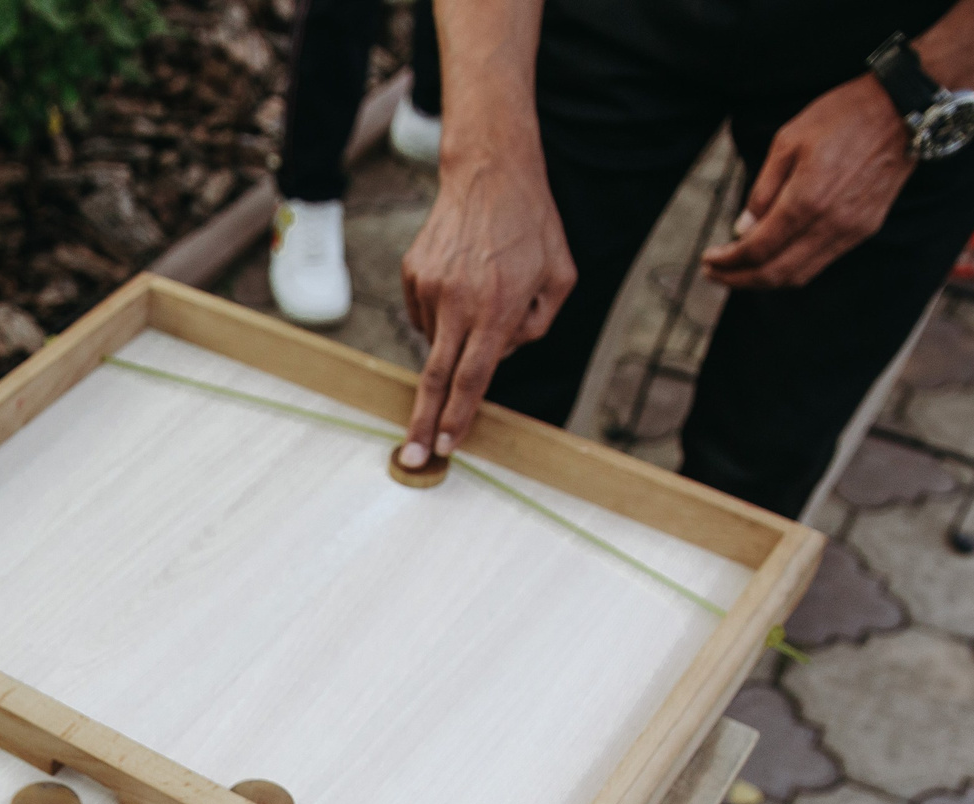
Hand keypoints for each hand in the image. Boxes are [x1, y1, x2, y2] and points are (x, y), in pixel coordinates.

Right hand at [398, 131, 576, 463]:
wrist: (490, 174)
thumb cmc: (533, 228)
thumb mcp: (560, 279)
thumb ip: (536, 327)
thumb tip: (501, 355)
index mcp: (496, 308)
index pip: (473, 378)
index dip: (459, 418)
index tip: (447, 448)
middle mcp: (457, 302)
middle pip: (436, 378)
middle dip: (424, 423)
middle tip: (413, 458)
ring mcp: (429, 288)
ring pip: (438, 339)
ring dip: (457, 336)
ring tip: (481, 295)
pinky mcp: (412, 274)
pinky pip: (426, 314)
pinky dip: (444, 313)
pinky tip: (462, 283)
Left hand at [703, 76, 912, 290]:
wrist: (903, 110)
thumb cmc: (843, 116)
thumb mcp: (788, 141)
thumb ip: (763, 190)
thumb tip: (743, 229)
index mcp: (806, 200)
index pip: (757, 249)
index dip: (728, 261)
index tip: (708, 259)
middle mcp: (830, 224)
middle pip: (776, 273)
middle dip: (739, 279)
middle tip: (714, 274)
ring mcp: (851, 231)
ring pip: (800, 275)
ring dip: (764, 280)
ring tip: (738, 271)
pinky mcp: (865, 229)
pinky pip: (821, 262)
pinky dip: (792, 269)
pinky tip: (774, 258)